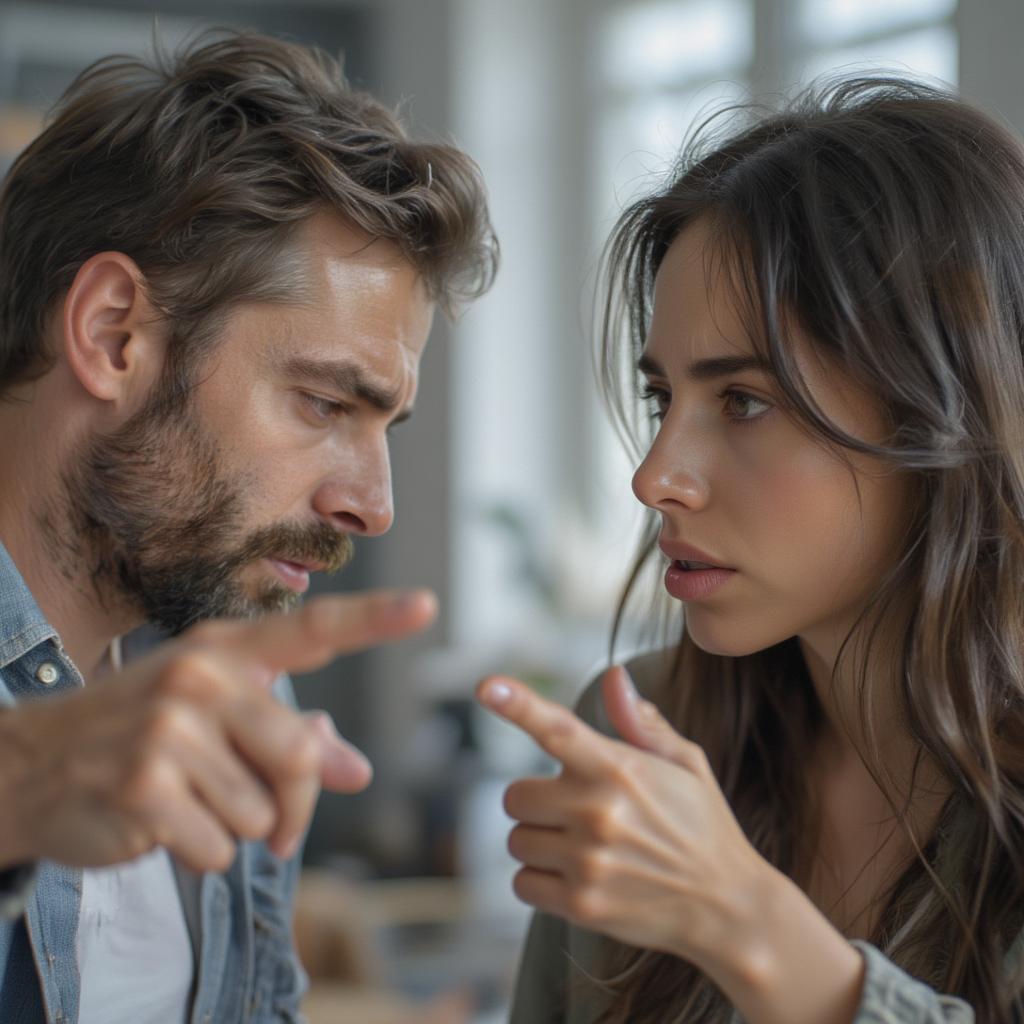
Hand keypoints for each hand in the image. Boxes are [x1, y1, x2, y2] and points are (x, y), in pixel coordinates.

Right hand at [0, 589, 435, 871]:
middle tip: (275, 828)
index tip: (427, 605)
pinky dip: (201, 855)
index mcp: (228, 651)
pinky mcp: (145, 783)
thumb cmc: (143, 736)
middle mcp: (201, 676)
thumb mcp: (216, 722)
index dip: (374, 618)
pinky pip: (219, 847)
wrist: (34, 765)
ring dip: (237, 831)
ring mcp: (168, 726)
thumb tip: (359, 770)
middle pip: (299, 756)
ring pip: (261, 812)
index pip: (312, 629)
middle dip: (295, 808)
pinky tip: (160, 824)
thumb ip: (292, 742)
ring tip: (188, 804)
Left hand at [475, 666, 772, 968]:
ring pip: (516, 840)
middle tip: (574, 812)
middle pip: (515, 796)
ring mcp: (588, 861)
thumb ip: (641, 723)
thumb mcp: (686, 764)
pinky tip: (577, 877)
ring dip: (539, 842)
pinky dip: (540, 881)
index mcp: (620, 769)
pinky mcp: (581, 905)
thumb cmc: (702, 824)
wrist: (727, 906)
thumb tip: (614, 676)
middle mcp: (598, 812)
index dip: (518, 704)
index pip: (558, 729)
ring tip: (584, 847)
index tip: (486, 686)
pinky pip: (522, 883)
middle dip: (537, 802)